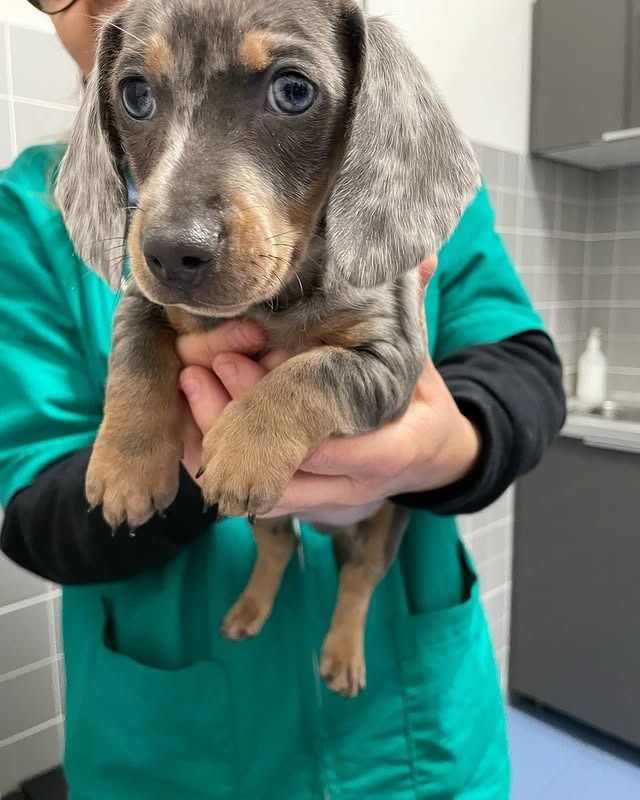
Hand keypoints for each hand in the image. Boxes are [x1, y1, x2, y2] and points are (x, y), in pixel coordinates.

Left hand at [177, 260, 480, 525]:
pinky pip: (250, 496)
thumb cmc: (417, 396)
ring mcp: (328, 501)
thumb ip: (410, 313)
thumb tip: (424, 256)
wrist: (426, 453)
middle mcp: (357, 486)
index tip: (230, 357)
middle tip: (195, 371)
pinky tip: (190, 423)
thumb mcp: (416, 357)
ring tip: (188, 389)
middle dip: (230, 421)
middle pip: (281, 469)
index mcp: (393, 449)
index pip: (325, 441)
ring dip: (216, 445)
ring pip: (256, 489)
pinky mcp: (303, 504)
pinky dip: (219, 464)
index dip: (270, 403)